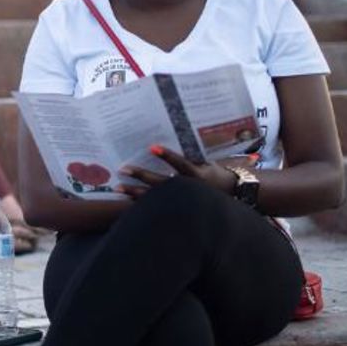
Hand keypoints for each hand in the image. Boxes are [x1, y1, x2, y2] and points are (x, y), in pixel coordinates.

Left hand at [116, 145, 239, 199]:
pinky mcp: (176, 209)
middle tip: (123, 169)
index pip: (181, 164)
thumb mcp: (206, 162)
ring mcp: (182, 201)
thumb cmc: (212, 172)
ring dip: (135, 193)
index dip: (167, 156)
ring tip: (118, 187)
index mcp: (198, 175)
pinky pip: (155, 208)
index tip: (152, 147)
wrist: (228, 195)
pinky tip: (125, 200)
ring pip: (156, 198)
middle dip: (141, 176)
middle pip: (162, 183)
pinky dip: (140, 205)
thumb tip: (169, 136)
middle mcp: (189, 189)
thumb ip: (190, 153)